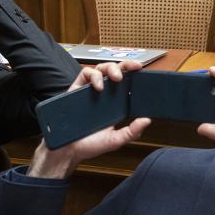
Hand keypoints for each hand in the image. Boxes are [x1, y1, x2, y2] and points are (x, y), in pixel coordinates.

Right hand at [28, 61, 150, 178]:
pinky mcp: (76, 88)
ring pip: (101, 69)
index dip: (134, 74)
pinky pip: (85, 74)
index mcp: (115, 104)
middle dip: (125, 65)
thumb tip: (146, 120)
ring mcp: (90, 90)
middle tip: (132, 68)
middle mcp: (104, 95)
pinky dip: (93, 76)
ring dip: (110, 68)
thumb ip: (132, 132)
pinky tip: (98, 86)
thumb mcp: (115, 140)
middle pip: (116, 71)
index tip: (142, 70)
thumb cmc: (90, 144)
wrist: (68, 149)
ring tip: (116, 77)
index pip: (127, 83)